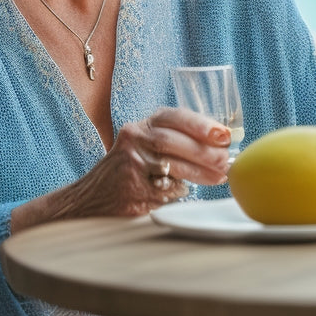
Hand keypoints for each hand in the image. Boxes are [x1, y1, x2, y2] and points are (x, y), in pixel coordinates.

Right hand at [10, 108, 230, 232]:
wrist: (91, 198)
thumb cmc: (132, 171)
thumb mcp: (148, 147)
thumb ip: (177, 142)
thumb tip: (221, 147)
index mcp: (143, 125)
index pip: (175, 117)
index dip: (202, 125)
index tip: (223, 135)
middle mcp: (134, 138)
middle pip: (173, 140)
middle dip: (204, 151)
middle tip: (224, 161)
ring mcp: (129, 163)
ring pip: (171, 164)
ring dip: (200, 172)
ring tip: (218, 177)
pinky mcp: (130, 187)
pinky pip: (164, 188)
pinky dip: (180, 189)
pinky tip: (188, 189)